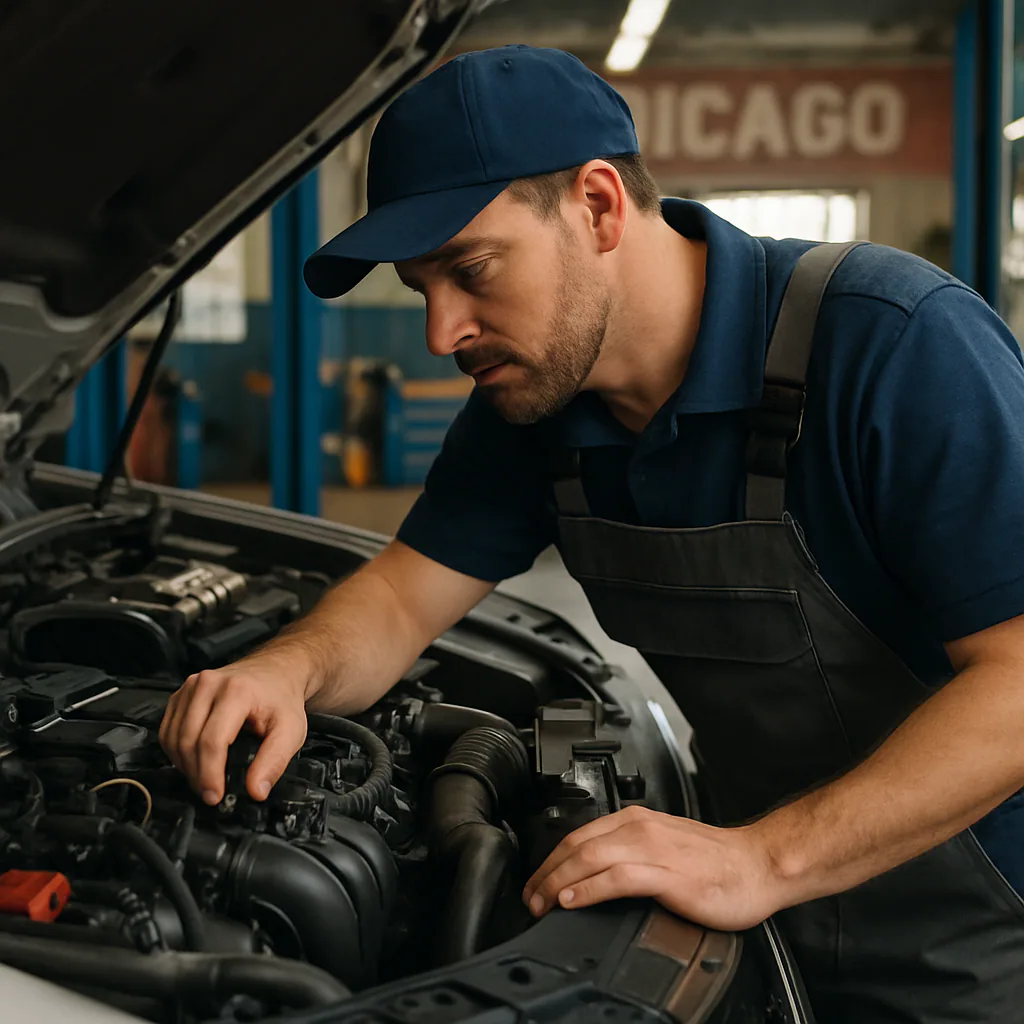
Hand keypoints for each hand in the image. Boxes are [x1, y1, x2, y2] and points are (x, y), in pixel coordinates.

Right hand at [158, 653, 311, 805]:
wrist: (276, 672)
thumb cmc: (281, 698)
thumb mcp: (291, 731)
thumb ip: (274, 761)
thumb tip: (256, 791)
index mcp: (236, 691)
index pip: (212, 741)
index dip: (210, 775)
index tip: (216, 796)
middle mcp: (209, 684)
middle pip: (189, 742)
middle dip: (197, 775)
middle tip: (211, 794)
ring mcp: (191, 687)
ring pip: (173, 738)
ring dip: (185, 766)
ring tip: (204, 780)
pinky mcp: (181, 694)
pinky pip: (168, 731)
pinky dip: (177, 752)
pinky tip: (193, 761)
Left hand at [522, 805, 779, 931]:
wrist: (757, 865)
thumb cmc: (717, 862)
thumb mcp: (663, 847)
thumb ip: (631, 854)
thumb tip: (594, 876)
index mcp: (637, 821)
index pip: (579, 836)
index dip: (550, 860)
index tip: (536, 883)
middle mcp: (640, 829)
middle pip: (576, 846)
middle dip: (546, 873)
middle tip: (529, 897)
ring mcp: (652, 849)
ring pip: (590, 858)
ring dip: (558, 881)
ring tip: (542, 902)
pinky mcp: (666, 874)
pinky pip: (617, 878)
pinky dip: (589, 888)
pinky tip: (573, 900)